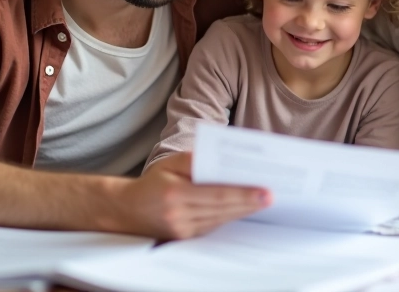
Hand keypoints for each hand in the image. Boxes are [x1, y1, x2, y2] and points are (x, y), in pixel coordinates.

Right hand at [111, 152, 271, 239]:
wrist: (126, 210)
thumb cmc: (153, 182)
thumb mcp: (171, 163)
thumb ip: (196, 160)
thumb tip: (225, 161)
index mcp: (175, 193)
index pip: (217, 195)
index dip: (243, 194)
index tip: (265, 191)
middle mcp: (179, 215)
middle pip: (222, 209)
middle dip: (249, 202)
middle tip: (272, 195)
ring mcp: (182, 230)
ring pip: (220, 219)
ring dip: (243, 210)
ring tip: (263, 200)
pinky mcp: (184, 238)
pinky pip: (213, 226)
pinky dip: (229, 216)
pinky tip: (243, 208)